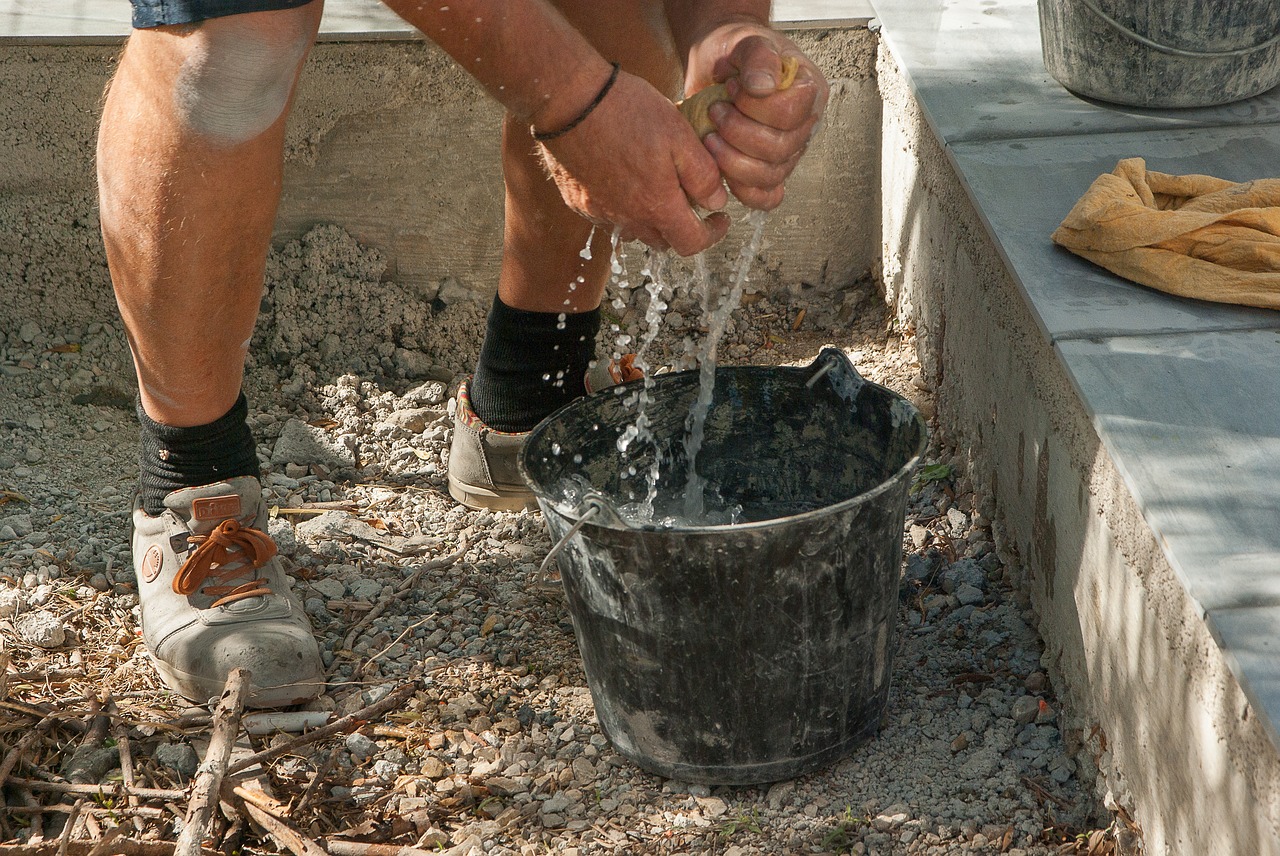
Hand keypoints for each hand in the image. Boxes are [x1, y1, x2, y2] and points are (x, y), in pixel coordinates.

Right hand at [537, 69, 730, 255]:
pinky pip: (607, 215)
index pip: (691, 243)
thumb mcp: (679, 135)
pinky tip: (623, 178)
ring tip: (656, 187)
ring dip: (650, 218)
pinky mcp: (577, 201)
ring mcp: (598, 212)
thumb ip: (703, 175)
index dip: (711, 235)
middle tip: (690, 198)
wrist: (569, 99)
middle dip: (681, 226)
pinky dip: (622, 207)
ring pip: (634, 230)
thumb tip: (716, 202)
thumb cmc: (627, 111)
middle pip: (662, 241)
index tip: (719, 219)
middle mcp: (626, 218)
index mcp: (656, 206)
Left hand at [686, 25, 828, 209]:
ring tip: (710, 137)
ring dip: (732, 162)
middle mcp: (804, 125)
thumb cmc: (735, 50)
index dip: (754, 108)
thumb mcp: (745, 41)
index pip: (790, 113)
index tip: (732, 88)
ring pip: (769, 176)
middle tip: (715, 112)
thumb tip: (763, 87)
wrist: (719, 63)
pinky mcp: (767, 171)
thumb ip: (758, 58)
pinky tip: (721, 170)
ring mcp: (787, 152)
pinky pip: (765, 197)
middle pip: (779, 149)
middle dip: (738, 134)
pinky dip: (742, 190)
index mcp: (808, 91)